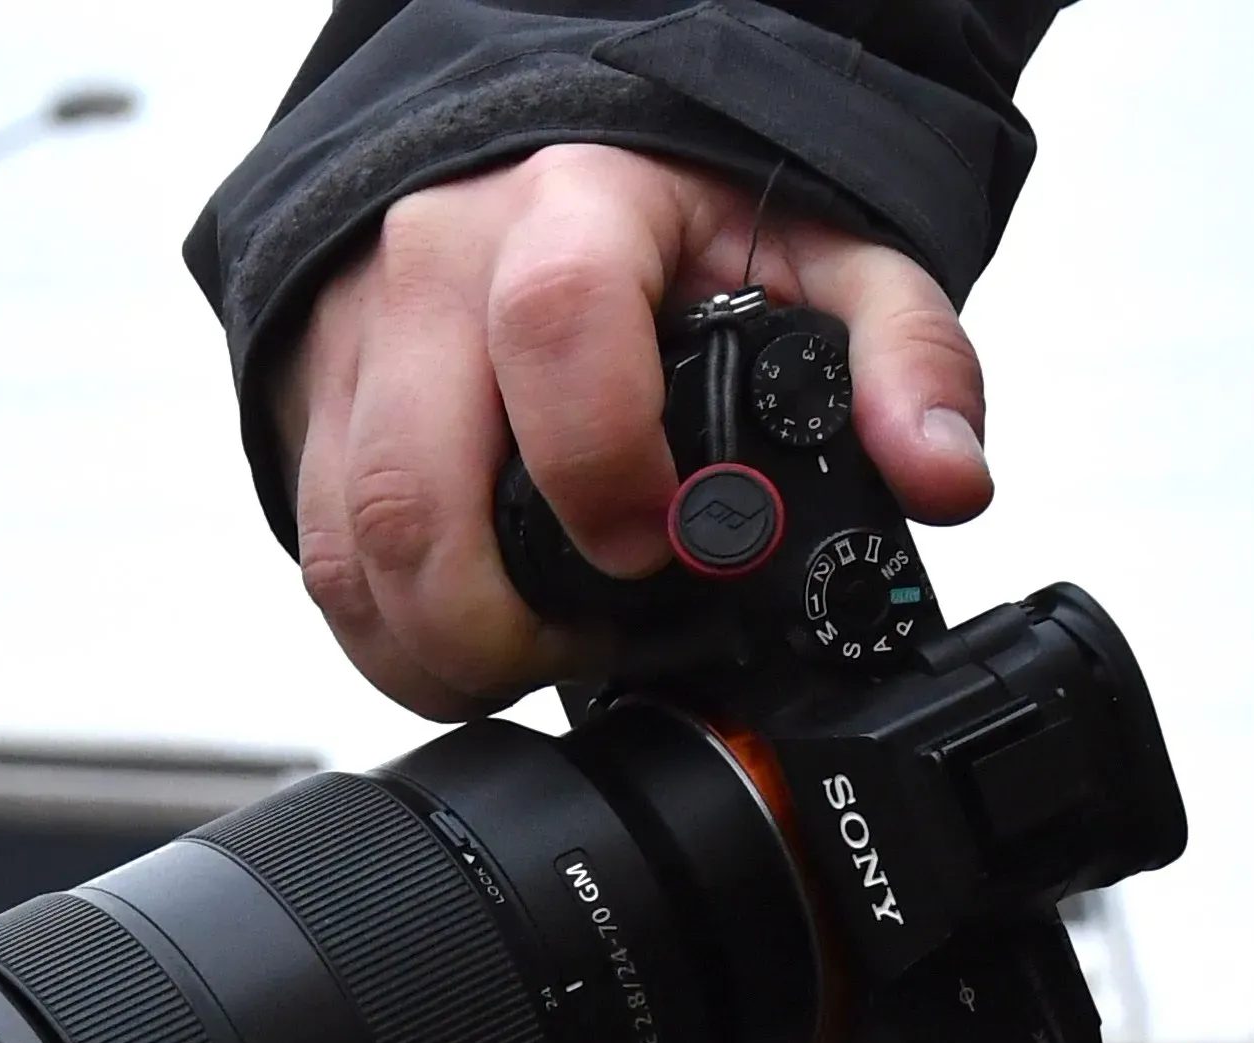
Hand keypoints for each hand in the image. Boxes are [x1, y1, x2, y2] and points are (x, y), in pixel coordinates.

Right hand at [275, 144, 994, 720]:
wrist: (534, 172)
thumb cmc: (672, 225)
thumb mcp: (817, 260)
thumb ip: (904, 358)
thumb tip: (944, 478)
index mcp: (568, 213)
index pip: (555, 327)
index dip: (602, 467)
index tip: (656, 548)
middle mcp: (434, 273)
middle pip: (411, 488)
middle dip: (497, 625)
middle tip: (585, 646)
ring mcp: (356, 351)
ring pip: (349, 552)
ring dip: (437, 654)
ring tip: (530, 659)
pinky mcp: (308, 416)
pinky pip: (321, 565)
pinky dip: (392, 639)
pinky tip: (468, 642)